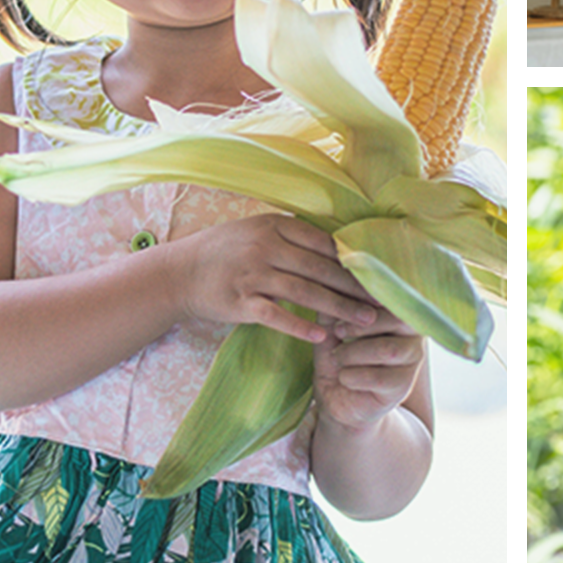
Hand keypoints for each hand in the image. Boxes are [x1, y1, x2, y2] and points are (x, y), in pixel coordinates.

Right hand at [171, 214, 373, 343]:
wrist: (178, 272)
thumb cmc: (226, 251)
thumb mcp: (257, 231)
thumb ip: (293, 236)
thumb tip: (339, 245)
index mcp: (275, 225)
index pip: (325, 243)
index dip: (354, 261)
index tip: (379, 276)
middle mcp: (265, 246)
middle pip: (321, 268)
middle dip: (355, 287)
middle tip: (384, 302)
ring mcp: (252, 274)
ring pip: (305, 292)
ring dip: (339, 309)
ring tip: (365, 322)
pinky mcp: (240, 302)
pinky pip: (276, 316)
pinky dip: (300, 326)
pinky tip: (322, 336)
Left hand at [313, 300, 424, 429]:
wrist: (336, 398)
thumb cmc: (338, 354)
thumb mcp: (332, 325)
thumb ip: (337, 304)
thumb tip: (336, 278)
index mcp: (400, 311)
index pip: (395, 295)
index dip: (367, 296)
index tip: (339, 303)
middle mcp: (414, 333)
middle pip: (398, 319)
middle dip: (361, 325)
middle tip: (337, 331)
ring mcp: (411, 361)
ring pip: (387, 350)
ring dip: (353, 353)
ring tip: (337, 358)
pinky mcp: (402, 387)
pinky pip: (378, 377)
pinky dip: (352, 376)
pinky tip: (345, 377)